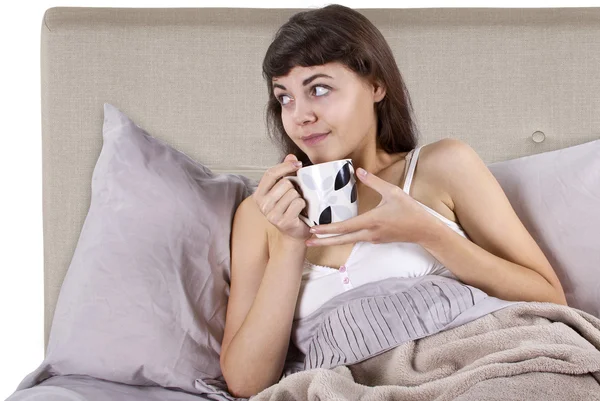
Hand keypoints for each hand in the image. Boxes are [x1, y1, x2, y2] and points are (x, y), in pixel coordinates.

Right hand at [251, 154, 310, 241]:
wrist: (294, 233)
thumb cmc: (290, 209)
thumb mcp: (286, 189)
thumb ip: (287, 172)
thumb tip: (291, 156)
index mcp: (259, 194)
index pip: (270, 174)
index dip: (285, 166)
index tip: (298, 164)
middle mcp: (262, 205)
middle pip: (284, 183)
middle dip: (295, 187)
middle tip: (296, 195)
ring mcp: (271, 214)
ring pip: (292, 193)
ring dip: (299, 197)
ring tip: (297, 204)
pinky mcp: (283, 221)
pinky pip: (298, 203)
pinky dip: (303, 205)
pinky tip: (300, 211)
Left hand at [305, 168, 440, 246]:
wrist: (424, 231)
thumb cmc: (410, 211)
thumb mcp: (393, 192)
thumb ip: (374, 182)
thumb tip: (358, 170)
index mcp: (371, 221)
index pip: (344, 227)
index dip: (327, 229)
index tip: (313, 230)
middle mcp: (369, 233)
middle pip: (342, 240)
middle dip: (323, 241)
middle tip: (306, 241)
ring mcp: (372, 239)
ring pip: (348, 241)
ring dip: (332, 240)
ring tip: (317, 239)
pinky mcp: (376, 239)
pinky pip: (356, 239)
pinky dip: (344, 237)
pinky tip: (338, 233)